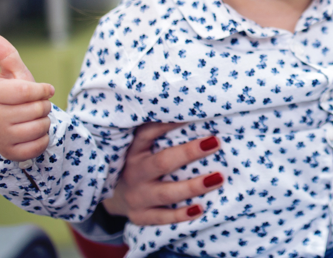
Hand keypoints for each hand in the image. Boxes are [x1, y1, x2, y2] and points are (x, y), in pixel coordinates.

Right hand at [0, 35, 55, 161]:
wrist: (11, 124)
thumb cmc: (16, 95)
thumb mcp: (15, 75)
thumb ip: (8, 56)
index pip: (29, 91)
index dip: (42, 90)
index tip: (43, 90)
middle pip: (39, 110)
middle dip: (44, 106)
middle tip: (34, 107)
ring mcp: (1, 136)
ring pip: (41, 127)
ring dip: (44, 122)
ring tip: (32, 119)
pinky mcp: (11, 153)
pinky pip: (41, 144)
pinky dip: (43, 139)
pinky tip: (32, 134)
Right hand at [102, 123, 223, 224]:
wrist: (114, 196)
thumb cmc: (140, 163)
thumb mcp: (141, 147)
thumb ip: (161, 135)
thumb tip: (199, 116)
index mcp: (134, 150)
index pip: (148, 133)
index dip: (168, 123)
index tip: (195, 114)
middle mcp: (134, 172)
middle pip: (162, 163)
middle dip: (189, 153)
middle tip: (215, 142)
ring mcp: (137, 196)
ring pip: (166, 193)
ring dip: (193, 186)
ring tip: (218, 178)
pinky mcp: (141, 215)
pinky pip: (162, 217)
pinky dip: (181, 214)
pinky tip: (200, 208)